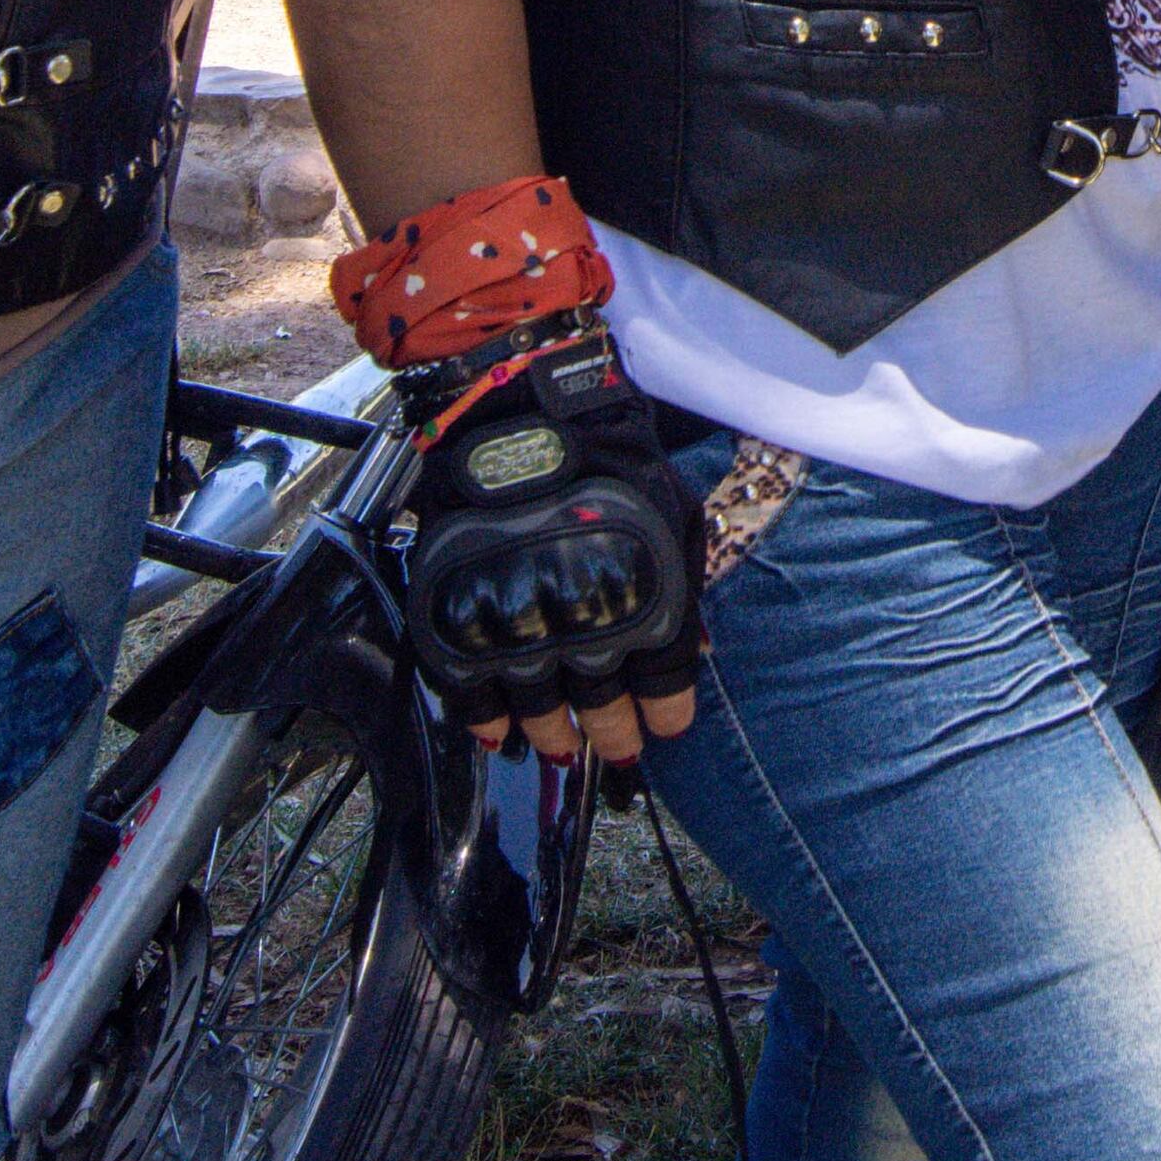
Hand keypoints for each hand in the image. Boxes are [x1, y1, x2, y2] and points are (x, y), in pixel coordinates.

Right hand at [402, 325, 703, 768]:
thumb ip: (687, 590)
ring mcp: (519, 626)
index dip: (665, 715)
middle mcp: (585, 625)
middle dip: (613, 736)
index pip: (664, 687)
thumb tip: (699, 653)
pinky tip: (499, 734)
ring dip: (553, 735)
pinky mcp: (461, 618)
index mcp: (646, 602)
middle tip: (617, 748)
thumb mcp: (676, 516)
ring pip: (539, 712)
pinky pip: (469, 693)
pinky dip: (484, 721)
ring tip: (560, 744)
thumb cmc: (610, 458)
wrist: (521, 413)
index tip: (664, 727)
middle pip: (603, 711)